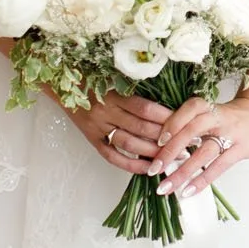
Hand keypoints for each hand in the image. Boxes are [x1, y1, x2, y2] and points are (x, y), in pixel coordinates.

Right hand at [60, 88, 176, 174]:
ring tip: (173, 157)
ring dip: (153, 152)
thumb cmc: (92, 77)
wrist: (61, 84)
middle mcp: (106, 111)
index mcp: (114, 93)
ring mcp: (98, 127)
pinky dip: (132, 165)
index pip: (145, 108)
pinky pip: (113, 157)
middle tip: (188, 144)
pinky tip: (149, 169)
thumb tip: (167, 105)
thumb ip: (136, 90)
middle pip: (141, 128)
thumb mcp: (114, 78)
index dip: (167, 117)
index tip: (186, 123)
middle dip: (167, 137)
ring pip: (129, 144)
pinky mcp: (92, 140)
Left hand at [149, 82, 248, 198]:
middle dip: (170, 151)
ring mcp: (231, 133)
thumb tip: (160, 145)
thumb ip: (189, 124)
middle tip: (153, 170)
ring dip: (183, 171)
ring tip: (166, 188)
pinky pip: (219, 167)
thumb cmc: (230, 117)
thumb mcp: (211, 112)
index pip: (189, 110)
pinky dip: (202, 180)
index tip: (156, 142)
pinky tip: (188, 191)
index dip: (172, 123)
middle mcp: (218, 118)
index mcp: (208, 106)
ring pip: (204, 152)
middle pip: (191, 131)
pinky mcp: (241, 149)